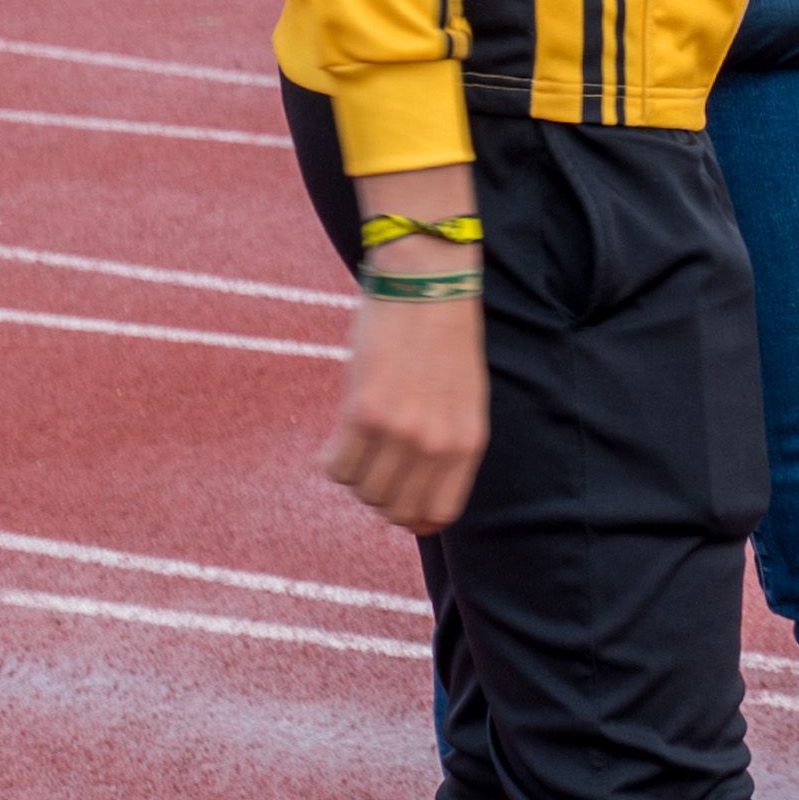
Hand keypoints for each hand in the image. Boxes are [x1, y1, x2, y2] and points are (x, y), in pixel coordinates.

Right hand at [322, 160, 486, 532]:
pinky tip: (335, 439)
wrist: (427, 283)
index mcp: (468, 442)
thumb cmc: (442, 339)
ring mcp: (402, 430)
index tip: (394, 501)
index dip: (412, 516)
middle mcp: (438, 443)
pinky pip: (337, 466)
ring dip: (353, 474)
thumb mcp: (462, 398)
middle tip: (369, 467)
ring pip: (362, 490)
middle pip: (394, 509)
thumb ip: (445, 443)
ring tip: (354, 444)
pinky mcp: (364, 412)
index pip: (439, 513)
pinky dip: (330, 460)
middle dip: (376, 495)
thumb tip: (413, 496)